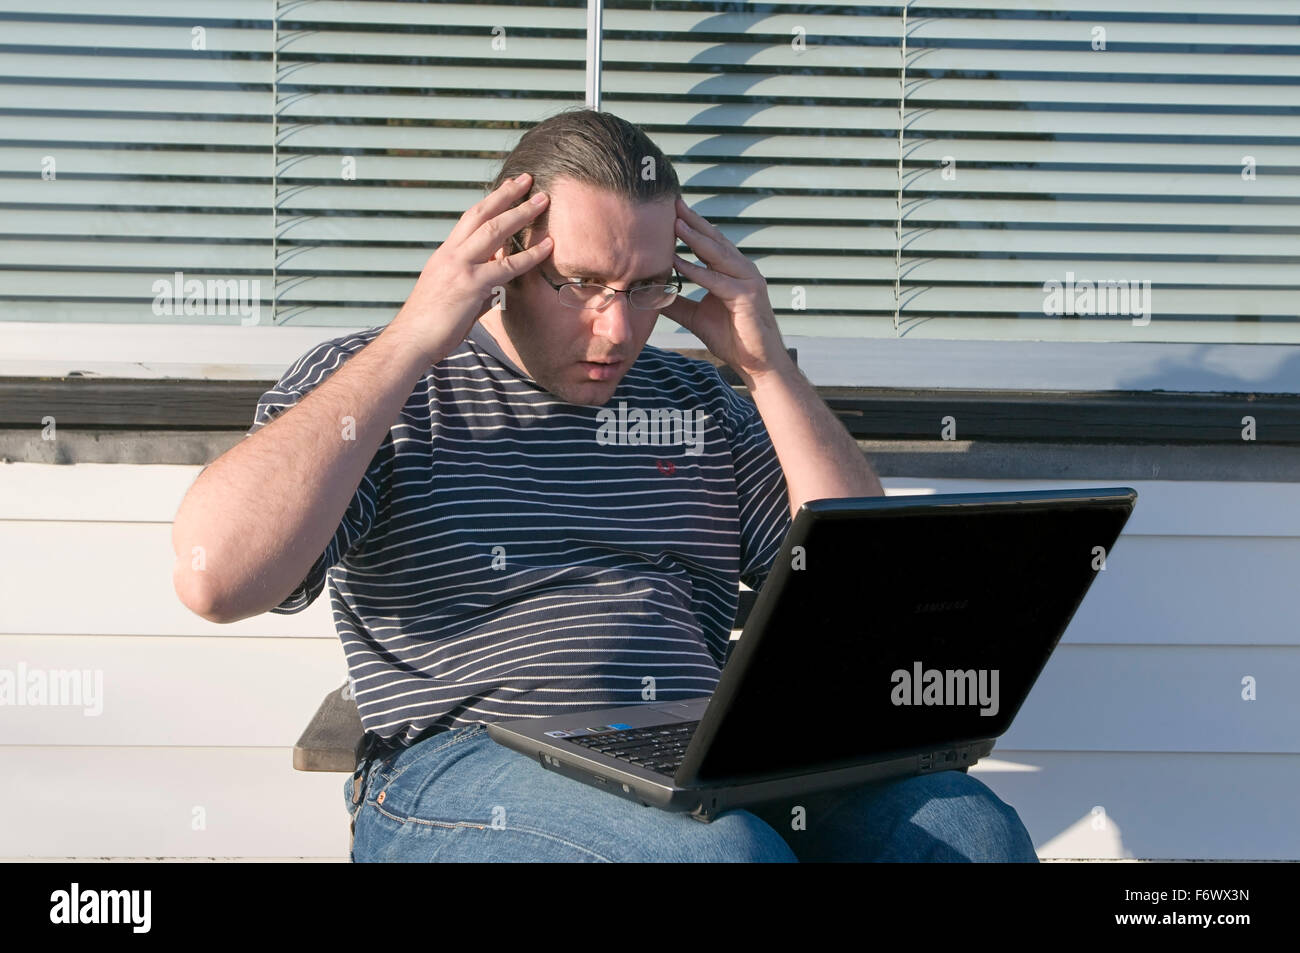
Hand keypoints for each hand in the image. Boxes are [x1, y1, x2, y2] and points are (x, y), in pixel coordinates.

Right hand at [387, 172, 553, 364]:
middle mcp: (451, 254)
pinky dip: (530, 255)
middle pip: (481, 214)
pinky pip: (507, 266)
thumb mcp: (453, 297)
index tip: (508, 187)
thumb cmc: (431, 325)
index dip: (491, 201)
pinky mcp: (471, 286)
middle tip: (527, 179)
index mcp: (445, 254)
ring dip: (520, 213)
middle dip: (506, 194)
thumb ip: (479, 286)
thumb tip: (499, 286)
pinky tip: (548, 246)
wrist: (411, 340)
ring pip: (494, 231)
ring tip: (542, 201)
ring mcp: (461, 267)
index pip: (470, 218)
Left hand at [658, 196, 789, 386]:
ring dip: (695, 238)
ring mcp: (748, 280)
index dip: (691, 225)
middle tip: (672, 203)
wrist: (756, 363)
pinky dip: (697, 271)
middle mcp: (743, 270)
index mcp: (732, 271)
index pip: (709, 242)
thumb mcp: (695, 316)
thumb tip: (649, 295)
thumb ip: (676, 303)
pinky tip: (679, 262)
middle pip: (715, 240)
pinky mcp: (748, 296)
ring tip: (674, 223)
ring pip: (717, 255)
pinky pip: (718, 281)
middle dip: (693, 221)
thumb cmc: (731, 339)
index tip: (671, 210)